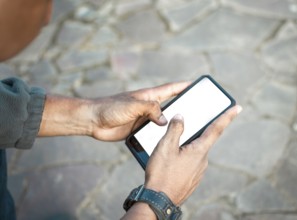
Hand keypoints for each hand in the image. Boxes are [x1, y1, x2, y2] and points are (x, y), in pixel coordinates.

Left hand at [38, 82, 189, 138]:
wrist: (92, 121)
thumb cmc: (110, 108)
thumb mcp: (133, 106)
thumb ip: (150, 109)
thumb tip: (166, 120)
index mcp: (149, 96)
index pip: (171, 89)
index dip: (184, 86)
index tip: (197, 85)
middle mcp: (148, 106)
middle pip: (170, 105)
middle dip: (183, 107)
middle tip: (199, 112)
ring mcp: (144, 118)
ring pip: (163, 121)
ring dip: (172, 125)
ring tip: (187, 130)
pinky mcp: (138, 129)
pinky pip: (153, 132)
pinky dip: (161, 135)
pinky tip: (168, 142)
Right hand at [144, 105, 241, 204]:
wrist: (159, 201)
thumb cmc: (162, 174)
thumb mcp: (165, 147)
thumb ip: (175, 129)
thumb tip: (180, 117)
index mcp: (199, 150)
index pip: (216, 128)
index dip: (227, 116)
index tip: (237, 107)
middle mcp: (203, 161)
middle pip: (201, 140)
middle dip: (193, 135)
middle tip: (179, 136)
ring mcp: (199, 171)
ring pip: (194, 152)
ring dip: (185, 148)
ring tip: (168, 153)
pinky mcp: (192, 179)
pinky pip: (190, 163)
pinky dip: (183, 159)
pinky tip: (170, 163)